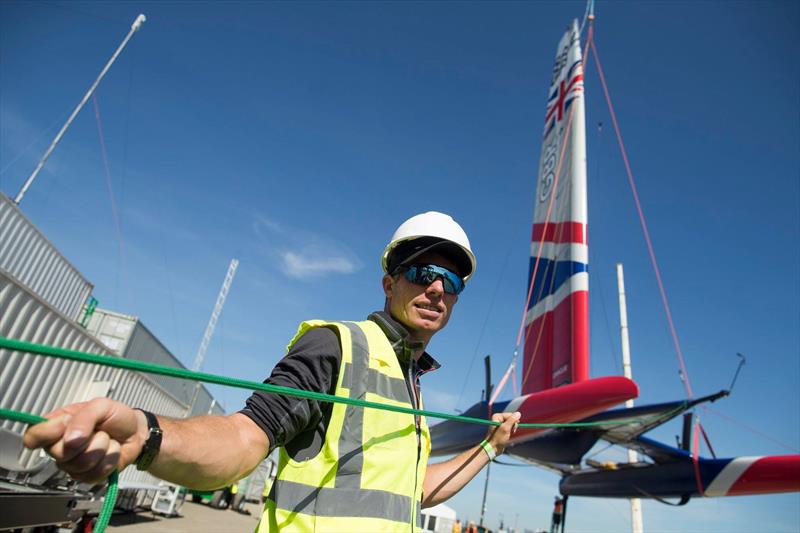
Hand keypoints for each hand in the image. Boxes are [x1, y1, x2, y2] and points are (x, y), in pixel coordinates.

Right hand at [23, 398, 147, 483]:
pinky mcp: (87, 476)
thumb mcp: (101, 406)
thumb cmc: (116, 417)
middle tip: (97, 430)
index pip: (33, 435)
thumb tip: (70, 439)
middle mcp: (61, 446)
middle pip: (58, 453)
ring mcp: (73, 463)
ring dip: (101, 448)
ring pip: (79, 464)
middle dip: (86, 440)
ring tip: (106, 439)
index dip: (47, 433)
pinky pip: (93, 473)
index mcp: (57, 425)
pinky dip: (109, 460)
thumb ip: (84, 417)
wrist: (136, 432)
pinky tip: (110, 452)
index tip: (65, 424)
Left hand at [485, 411, 520, 455]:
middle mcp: (498, 419)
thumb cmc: (498, 438)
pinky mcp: (502, 429)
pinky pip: (510, 428)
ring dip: (512, 430)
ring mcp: (500, 424)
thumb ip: (512, 420)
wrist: (493, 448)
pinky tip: (508, 436)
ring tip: (508, 435)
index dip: (513, 421)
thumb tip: (518, 413)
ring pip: (512, 424)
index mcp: (497, 416)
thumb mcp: (505, 428)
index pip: (510, 415)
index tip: (512, 428)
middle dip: (513, 426)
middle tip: (509, 432)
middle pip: (511, 419)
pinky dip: (511, 432)